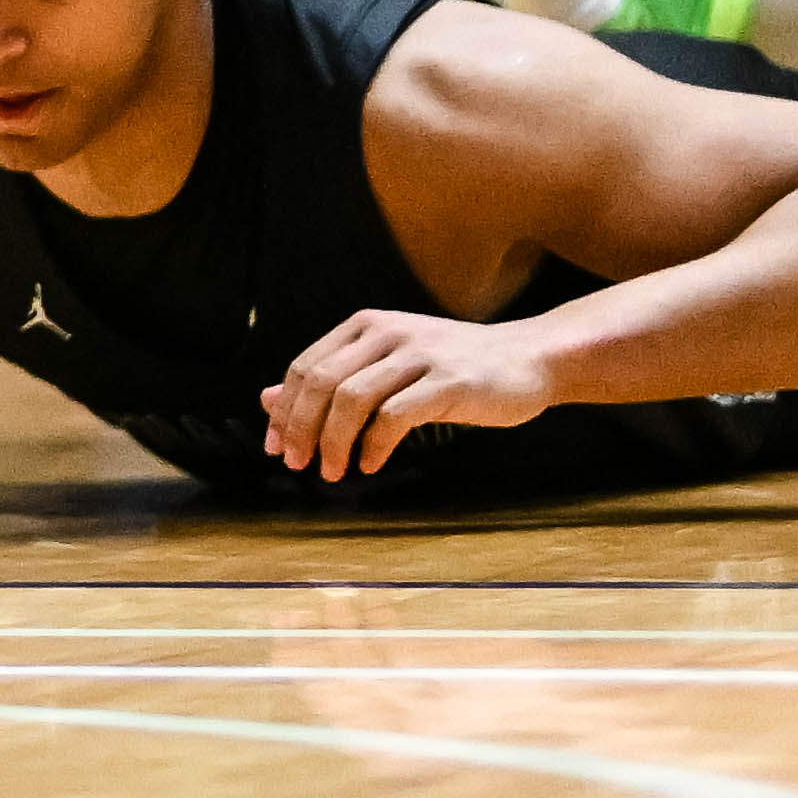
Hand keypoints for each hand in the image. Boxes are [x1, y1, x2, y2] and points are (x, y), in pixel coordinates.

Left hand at [262, 307, 551, 482]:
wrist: (529, 358)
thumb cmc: (453, 368)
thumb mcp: (388, 366)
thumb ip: (334, 379)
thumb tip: (268, 400)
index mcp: (365, 326)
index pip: (305, 367)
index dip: (284, 409)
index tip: (276, 445)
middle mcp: (387, 333)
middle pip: (320, 382)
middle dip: (300, 427)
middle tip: (296, 463)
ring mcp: (419, 355)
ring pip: (352, 398)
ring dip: (333, 441)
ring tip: (330, 471)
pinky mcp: (449, 382)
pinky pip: (395, 415)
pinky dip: (374, 444)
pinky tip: (369, 464)